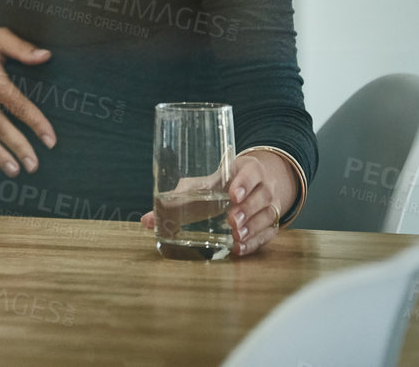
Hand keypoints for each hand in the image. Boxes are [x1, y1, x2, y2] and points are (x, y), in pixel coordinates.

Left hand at [139, 150, 294, 256]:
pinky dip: (256, 242)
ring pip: (268, 215)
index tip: (232, 193)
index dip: (244, 182)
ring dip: (253, 227)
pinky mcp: (270, 223)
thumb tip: (148, 221)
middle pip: (262, 196)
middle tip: (232, 221)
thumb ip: (178, 198)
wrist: (255, 184)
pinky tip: (240, 248)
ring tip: (236, 236)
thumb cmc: (222, 183)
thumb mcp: (204, 184)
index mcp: (246, 169)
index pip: (251, 172)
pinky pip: (269, 233)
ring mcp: (270, 205)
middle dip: (247, 209)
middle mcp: (262, 186)